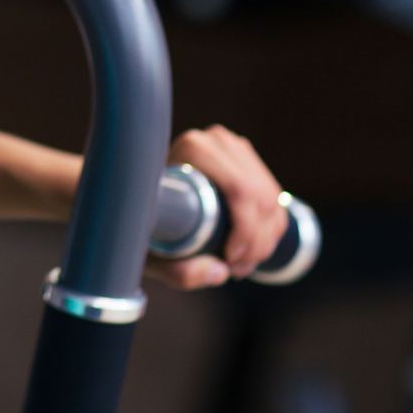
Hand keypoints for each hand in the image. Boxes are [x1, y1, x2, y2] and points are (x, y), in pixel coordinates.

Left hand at [144, 123, 285, 290]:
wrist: (137, 201)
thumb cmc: (142, 225)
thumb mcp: (151, 255)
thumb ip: (179, 271)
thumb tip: (221, 271)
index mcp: (193, 149)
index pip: (240, 189)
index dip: (246, 232)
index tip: (230, 261)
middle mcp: (216, 141)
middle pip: (260, 197)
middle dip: (257, 241)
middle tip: (237, 269)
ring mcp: (234, 147)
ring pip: (271, 200)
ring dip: (265, 240)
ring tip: (239, 265)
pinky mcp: (246, 160)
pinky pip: (274, 199)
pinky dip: (270, 230)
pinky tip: (251, 251)